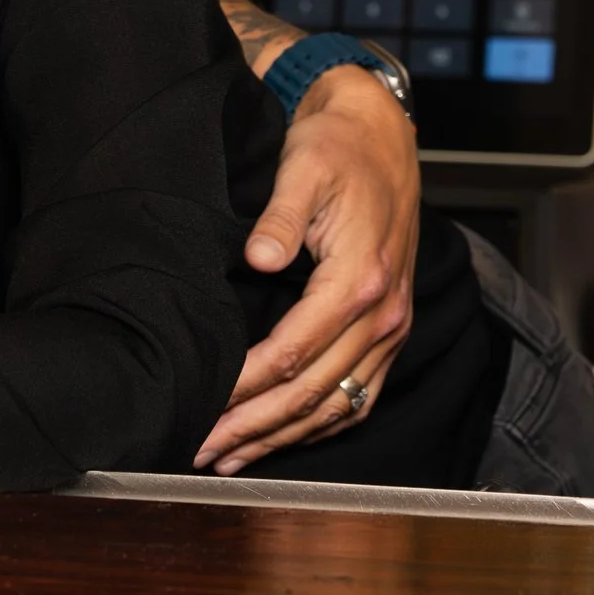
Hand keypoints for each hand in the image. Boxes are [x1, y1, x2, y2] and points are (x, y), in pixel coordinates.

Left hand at [197, 63, 418, 472]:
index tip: (201, 403)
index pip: (291, 352)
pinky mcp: (391, 330)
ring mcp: (393, 328)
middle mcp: (384, 315)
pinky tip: (285, 439)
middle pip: (311, 392)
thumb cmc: (337, 148)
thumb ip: (279, 217)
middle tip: (201, 449)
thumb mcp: (303, 167)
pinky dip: (321, 426)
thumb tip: (257, 258)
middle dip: (253, 427)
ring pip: (337, 405)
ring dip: (283, 438)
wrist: (382, 137)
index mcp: (359, 280)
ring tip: (230, 457)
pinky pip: (359, 396)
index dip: (244, 385)